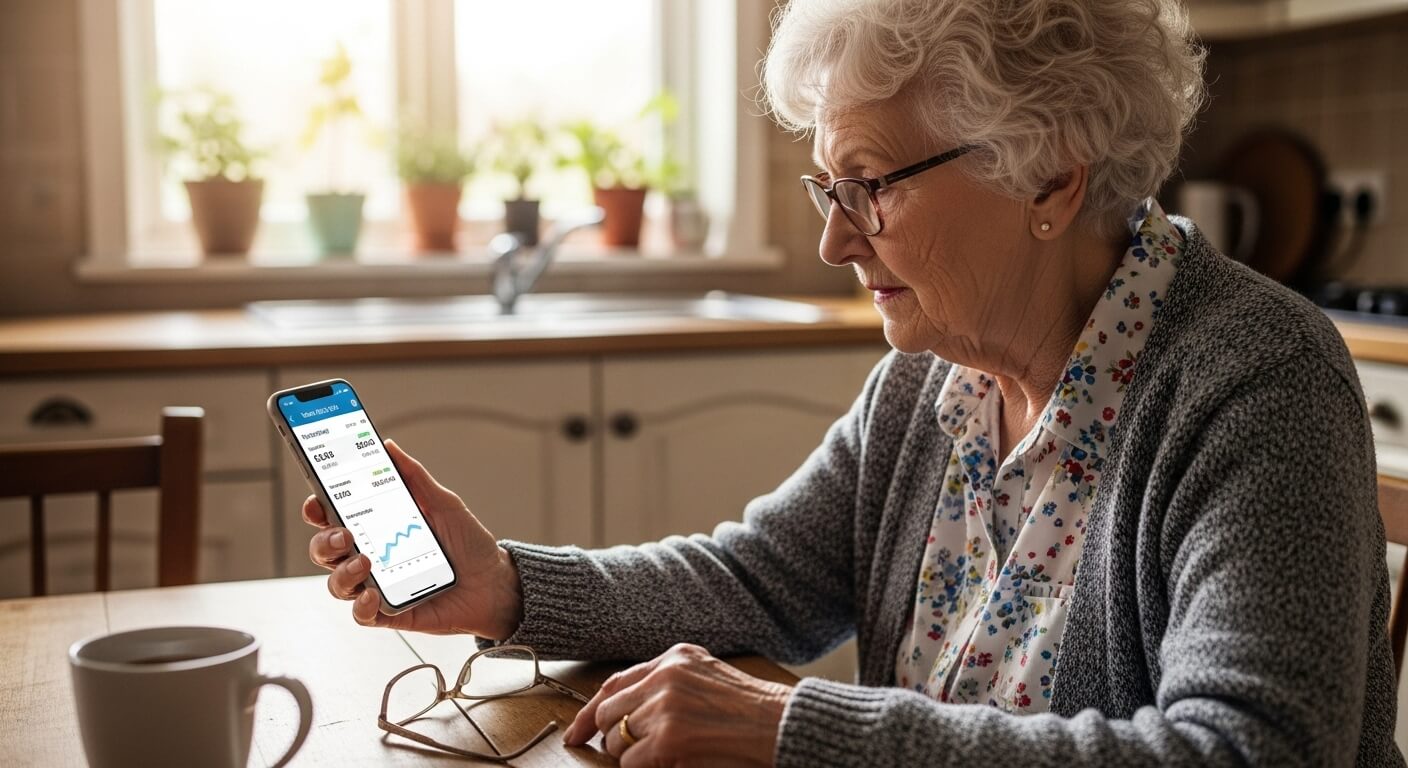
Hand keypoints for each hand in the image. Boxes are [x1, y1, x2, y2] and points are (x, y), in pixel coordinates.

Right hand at [303, 439, 522, 637]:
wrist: (495, 583)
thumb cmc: (468, 543)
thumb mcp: (444, 503)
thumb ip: (415, 477)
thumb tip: (389, 446)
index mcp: (377, 527)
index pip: (334, 517)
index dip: (317, 509)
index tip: (316, 501)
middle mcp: (371, 556)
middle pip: (326, 550)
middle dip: (323, 541)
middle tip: (342, 534)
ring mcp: (377, 585)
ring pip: (337, 583)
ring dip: (342, 572)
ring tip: (365, 562)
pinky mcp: (390, 613)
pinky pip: (361, 614)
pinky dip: (361, 606)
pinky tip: (373, 595)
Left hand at [563, 643, 793, 766]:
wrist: (779, 724)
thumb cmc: (750, 709)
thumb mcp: (706, 676)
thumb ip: (667, 682)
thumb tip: (627, 710)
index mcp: (674, 658)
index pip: (615, 682)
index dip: (589, 711)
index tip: (576, 732)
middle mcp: (665, 677)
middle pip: (608, 712)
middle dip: (614, 737)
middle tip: (635, 750)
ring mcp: (664, 706)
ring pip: (616, 740)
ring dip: (634, 755)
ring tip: (667, 754)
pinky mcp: (668, 737)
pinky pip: (631, 762)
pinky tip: (671, 762)